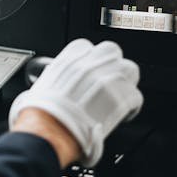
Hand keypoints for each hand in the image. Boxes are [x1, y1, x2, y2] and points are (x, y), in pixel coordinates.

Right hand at [9, 39, 142, 166]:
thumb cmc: (40, 114)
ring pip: (129, 69)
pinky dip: (132, 106)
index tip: (90, 71)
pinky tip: (124, 114)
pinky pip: (136, 96)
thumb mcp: (41, 85)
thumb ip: (55, 79)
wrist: (49, 130)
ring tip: (119, 95)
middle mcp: (91, 64)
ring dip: (125, 81)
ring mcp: (108, 78)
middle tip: (108, 81)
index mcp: (70, 58)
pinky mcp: (121, 97)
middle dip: (111, 64)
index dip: (90, 60)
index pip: (86, 46)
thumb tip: (54, 85)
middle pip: (111, 51)